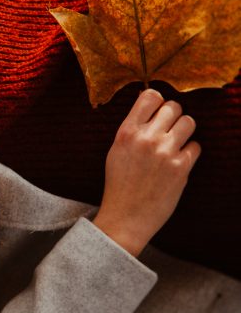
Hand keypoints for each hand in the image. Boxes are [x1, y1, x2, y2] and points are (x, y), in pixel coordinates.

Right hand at [93, 89, 200, 255]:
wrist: (126, 216)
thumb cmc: (119, 184)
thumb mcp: (116, 151)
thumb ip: (132, 129)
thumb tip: (150, 108)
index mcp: (126, 132)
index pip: (150, 96)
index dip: (157, 101)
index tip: (157, 110)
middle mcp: (146, 138)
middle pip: (173, 107)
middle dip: (173, 116)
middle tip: (168, 129)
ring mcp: (165, 152)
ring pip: (189, 122)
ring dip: (184, 130)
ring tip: (176, 142)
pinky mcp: (181, 167)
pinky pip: (196, 146)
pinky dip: (189, 152)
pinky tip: (178, 161)